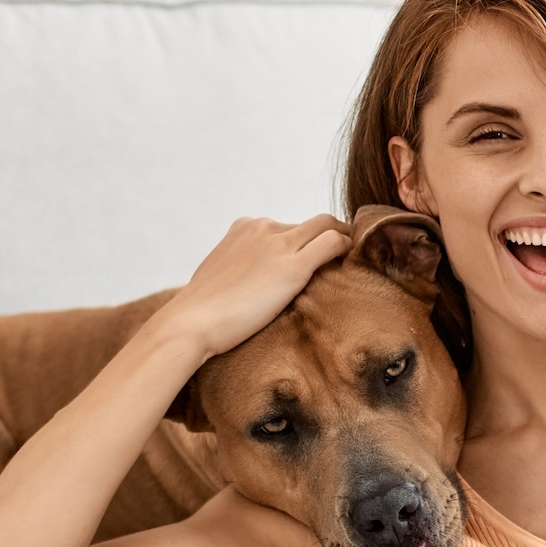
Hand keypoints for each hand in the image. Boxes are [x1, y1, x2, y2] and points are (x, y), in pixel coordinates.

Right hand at [155, 213, 351, 359]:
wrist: (191, 323)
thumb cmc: (202, 311)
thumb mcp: (221, 276)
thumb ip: (240, 269)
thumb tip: (250, 285)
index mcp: (244, 228)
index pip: (287, 227)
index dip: (305, 243)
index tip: (315, 260)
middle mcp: (262, 228)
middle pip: (311, 223)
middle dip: (330, 236)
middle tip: (345, 257)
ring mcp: (278, 245)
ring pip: (327, 225)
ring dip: (344, 239)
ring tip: (354, 261)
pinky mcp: (293, 267)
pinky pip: (333, 243)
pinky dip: (347, 248)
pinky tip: (353, 264)